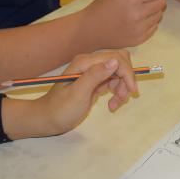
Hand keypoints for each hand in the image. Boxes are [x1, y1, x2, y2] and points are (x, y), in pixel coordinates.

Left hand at [2, 50, 138, 138]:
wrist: (47, 120)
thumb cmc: (61, 109)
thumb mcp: (78, 94)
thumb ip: (95, 76)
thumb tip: (115, 62)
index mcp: (86, 62)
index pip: (115, 58)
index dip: (127, 72)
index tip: (131, 90)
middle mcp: (90, 64)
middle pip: (120, 63)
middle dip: (126, 79)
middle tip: (123, 97)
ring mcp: (93, 73)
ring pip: (119, 74)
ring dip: (122, 88)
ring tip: (115, 105)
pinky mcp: (95, 83)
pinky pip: (114, 82)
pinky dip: (117, 93)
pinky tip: (111, 105)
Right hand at [82, 0, 165, 46]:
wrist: (91, 30)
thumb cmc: (103, 6)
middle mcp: (137, 15)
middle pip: (161, 2)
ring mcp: (139, 29)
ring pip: (159, 15)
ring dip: (153, 11)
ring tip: (139, 10)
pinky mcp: (139, 40)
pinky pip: (154, 27)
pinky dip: (149, 23)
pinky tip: (137, 21)